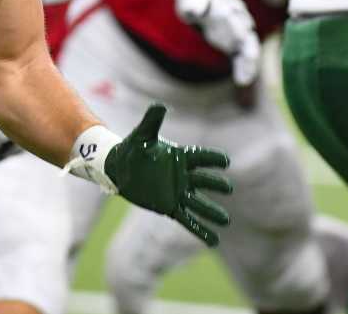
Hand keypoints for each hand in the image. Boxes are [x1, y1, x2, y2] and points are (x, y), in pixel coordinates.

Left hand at [105, 104, 231, 246]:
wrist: (119, 168)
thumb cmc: (132, 148)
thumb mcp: (142, 134)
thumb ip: (152, 121)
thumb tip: (159, 106)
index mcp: (180, 156)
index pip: (200, 157)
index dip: (212, 159)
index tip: (225, 161)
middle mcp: (183, 175)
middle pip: (203, 180)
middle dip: (215, 184)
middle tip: (228, 188)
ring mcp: (178, 192)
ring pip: (199, 204)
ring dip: (212, 212)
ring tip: (227, 221)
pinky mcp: (170, 207)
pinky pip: (189, 220)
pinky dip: (201, 230)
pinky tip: (214, 241)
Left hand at [177, 0, 259, 86]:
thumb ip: (192, 5)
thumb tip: (194, 11)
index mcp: (228, 4)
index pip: (234, 14)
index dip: (236, 23)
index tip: (240, 37)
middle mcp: (239, 18)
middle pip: (247, 32)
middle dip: (248, 45)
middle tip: (251, 57)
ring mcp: (240, 31)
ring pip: (249, 47)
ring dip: (249, 62)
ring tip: (246, 78)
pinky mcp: (236, 44)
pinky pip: (242, 57)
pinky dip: (243, 69)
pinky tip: (242, 81)